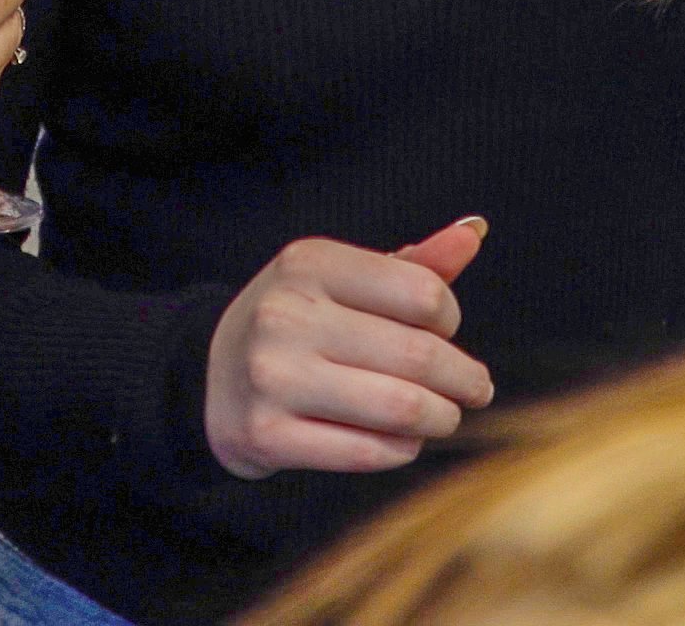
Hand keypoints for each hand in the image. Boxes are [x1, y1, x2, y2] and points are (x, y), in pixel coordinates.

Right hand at [203, 219, 496, 478]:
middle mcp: (285, 314)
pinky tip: (400, 441)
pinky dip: (400, 450)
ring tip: (443, 416)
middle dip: (464, 379)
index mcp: (308, 263)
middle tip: (474, 389)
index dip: (450, 318)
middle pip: (419, 355)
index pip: (423, 293)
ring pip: (401, 408)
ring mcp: (271, 376)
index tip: (444, 331)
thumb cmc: (298, 324)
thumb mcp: (341, 281)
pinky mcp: (266, 434)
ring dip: (440, 418)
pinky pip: (367, 452)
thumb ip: (411, 264)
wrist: (209, 378)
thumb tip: (474, 232)